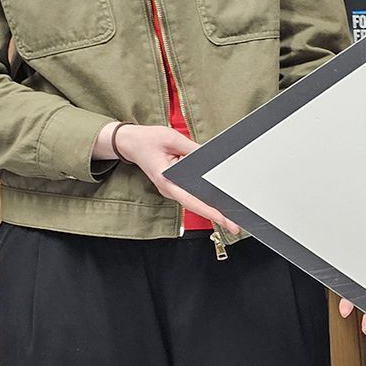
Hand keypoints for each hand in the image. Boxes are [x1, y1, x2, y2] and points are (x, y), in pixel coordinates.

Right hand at [112, 123, 240, 232]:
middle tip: (235, 226)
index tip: (224, 220)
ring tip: (231, 218)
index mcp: (166, 180)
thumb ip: (193, 149)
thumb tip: (210, 157)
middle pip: (196, 206)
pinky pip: (192, 195)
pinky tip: (218, 203)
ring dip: (212, 210)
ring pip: (194, 202)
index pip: (191, 200)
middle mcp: (169, 189)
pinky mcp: (174, 186)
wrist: (130, 142)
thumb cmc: (147, 140)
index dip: (209, 211)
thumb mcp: (173, 139)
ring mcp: (171, 189)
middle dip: (216, 216)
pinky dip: (205, 200)